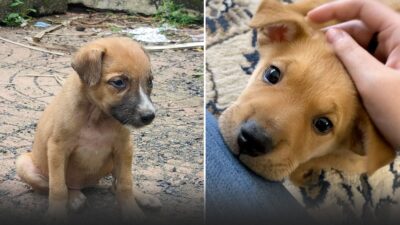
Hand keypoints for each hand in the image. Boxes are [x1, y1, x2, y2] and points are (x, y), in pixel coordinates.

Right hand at [307, 0, 399, 147]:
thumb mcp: (372, 81)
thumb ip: (350, 54)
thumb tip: (330, 34)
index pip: (366, 8)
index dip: (336, 9)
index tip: (310, 18)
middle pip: (363, 26)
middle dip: (337, 34)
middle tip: (312, 47)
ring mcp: (396, 59)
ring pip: (363, 45)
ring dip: (341, 51)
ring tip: (320, 61)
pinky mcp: (390, 74)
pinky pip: (366, 61)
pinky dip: (349, 64)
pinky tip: (334, 73)